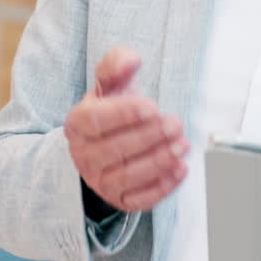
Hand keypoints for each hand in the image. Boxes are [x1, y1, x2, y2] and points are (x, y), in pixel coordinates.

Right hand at [64, 47, 189, 212]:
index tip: (153, 107)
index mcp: (78, 124)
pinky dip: (162, 187)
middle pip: (114, 150)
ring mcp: (100, 180)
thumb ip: (117, 64)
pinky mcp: (120, 198)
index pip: (95, 122)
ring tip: (183, 145)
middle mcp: (84, 155)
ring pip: (127, 176)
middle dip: (149, 137)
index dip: (125, 115)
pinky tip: (181, 169)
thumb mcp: (111, 82)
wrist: (110, 141)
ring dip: (159, 161)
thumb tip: (131, 60)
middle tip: (175, 124)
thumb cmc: (113, 109)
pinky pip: (139, 199)